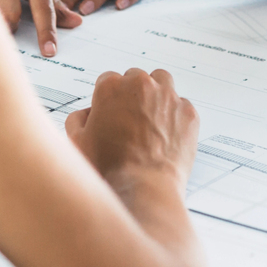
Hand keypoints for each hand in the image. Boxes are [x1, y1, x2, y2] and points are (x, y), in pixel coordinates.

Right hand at [64, 68, 199, 188]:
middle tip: (130, 119)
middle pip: (136, 78)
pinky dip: (176, 116)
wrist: (143, 188)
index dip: (109, 98)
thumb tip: (85, 115)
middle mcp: (141, 85)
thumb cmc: (111, 168)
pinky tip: (167, 135)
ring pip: (162, 82)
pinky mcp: (188, 112)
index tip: (112, 111)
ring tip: (151, 119)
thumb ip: (77, 120)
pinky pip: (182, 105)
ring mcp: (168, 97)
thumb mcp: (78, 142)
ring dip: (156, 95)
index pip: (109, 79)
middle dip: (133, 95)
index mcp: (111, 87)